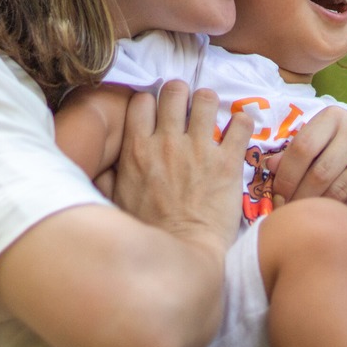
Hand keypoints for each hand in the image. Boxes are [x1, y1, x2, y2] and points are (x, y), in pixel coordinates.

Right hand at [111, 80, 252, 254]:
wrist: (182, 254)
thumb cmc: (147, 234)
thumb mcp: (114, 202)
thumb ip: (108, 176)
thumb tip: (103, 164)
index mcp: (136, 149)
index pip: (142, 101)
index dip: (152, 104)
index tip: (159, 114)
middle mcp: (166, 141)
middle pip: (174, 91)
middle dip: (182, 95)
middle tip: (188, 108)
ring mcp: (199, 149)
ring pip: (206, 99)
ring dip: (210, 103)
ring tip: (213, 115)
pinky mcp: (227, 162)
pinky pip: (241, 124)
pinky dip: (242, 123)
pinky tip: (239, 129)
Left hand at [267, 106, 346, 214]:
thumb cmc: (341, 157)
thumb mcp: (318, 149)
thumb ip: (293, 155)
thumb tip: (271, 165)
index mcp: (335, 116)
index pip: (302, 147)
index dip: (286, 177)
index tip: (278, 198)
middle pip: (320, 172)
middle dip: (300, 198)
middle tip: (291, 214)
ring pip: (339, 189)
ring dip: (321, 207)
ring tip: (310, 217)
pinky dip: (344, 212)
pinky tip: (335, 216)